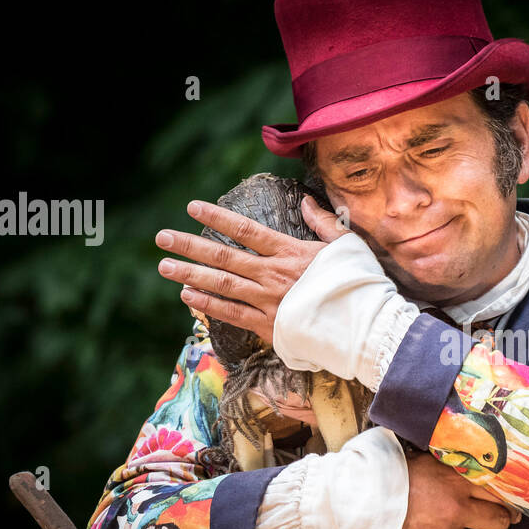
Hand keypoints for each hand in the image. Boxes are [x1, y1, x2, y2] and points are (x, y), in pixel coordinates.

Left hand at [154, 195, 345, 347]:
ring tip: (164, 266)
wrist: (365, 327)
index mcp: (290, 252)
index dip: (217, 217)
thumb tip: (306, 201)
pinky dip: (207, 303)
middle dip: (190, 246)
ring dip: (190, 273)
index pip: (246, 230)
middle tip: (162, 237)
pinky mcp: (269, 326)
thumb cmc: (360, 285)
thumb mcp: (347, 245)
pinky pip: (231, 313)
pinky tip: (187, 295)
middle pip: (223, 256)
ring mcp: (268, 301)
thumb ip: (324, 223)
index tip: (192, 208)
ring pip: (221, 284)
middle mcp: (273, 275)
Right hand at [391, 452, 521, 528]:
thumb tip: (476, 471)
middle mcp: (456, 508)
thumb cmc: (390, 477)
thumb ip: (452, 469)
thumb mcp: (425, 462)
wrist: (357, 499)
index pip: (500, 494)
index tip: (507, 513)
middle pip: (497, 524)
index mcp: (457, 480)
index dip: (507, 506)